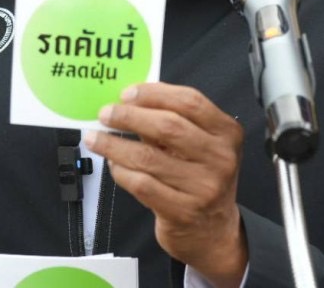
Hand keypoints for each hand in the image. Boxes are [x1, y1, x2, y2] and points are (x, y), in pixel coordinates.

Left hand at [84, 83, 246, 287]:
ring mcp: (203, 187)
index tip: (127, 93)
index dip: (154, 94)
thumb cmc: (201, 179)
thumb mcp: (201, 146)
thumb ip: (173, 122)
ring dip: (115, 145)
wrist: (213, 231)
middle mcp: (220, 158)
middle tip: (106, 113)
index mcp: (227, 133)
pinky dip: (122, 172)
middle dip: (130, 116)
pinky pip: (142, 184)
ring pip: (149, 157)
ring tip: (96, 138)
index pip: (190, 102)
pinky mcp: (183, 211)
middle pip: (168, 126)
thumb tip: (130, 103)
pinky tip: (113, 165)